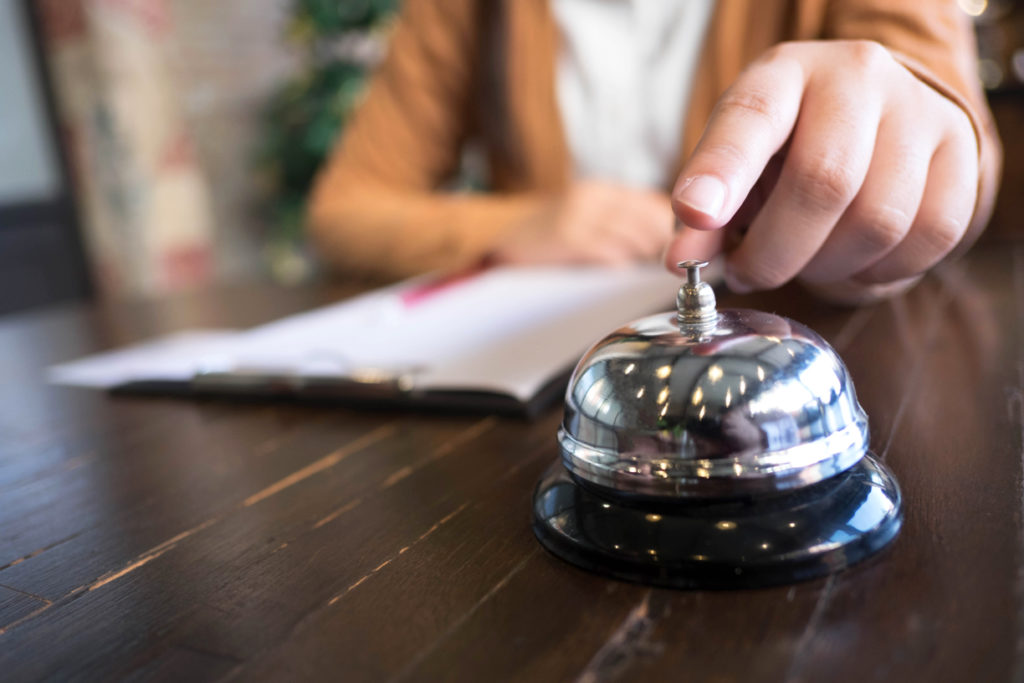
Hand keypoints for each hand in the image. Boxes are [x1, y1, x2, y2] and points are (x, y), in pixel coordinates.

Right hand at [491, 180, 674, 265]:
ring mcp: (579, 215)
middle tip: (678, 269)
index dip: (675, 232)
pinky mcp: (565, 237)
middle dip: (668, 247)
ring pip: (635, 236)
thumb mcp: (586, 220)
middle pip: (653, 220)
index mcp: (604, 192)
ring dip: (648, 259)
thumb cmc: (546, 237)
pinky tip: (624, 277)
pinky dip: (622, 265)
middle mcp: (595, 197)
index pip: (656, 207)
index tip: (687, 252)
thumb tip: (665, 251)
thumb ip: (621, 227)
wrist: (496, 234)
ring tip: (653, 275)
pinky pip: (608, 252)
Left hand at [664, 40, 978, 298]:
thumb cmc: (790, 144)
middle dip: (776, 252)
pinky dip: (880, 270)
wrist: (875, 115)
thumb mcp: (737, 163)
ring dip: (827, 268)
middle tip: (750, 272)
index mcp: (784, 74)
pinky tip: (851, 260)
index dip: (722, 171)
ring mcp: (919, 112)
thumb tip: (681, 260)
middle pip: (824, 181)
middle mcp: (858, 78)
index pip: (752, 117)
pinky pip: (928, 236)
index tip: (694, 214)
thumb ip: (705, 213)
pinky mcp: (963, 154)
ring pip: (879, 220)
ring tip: (801, 263)